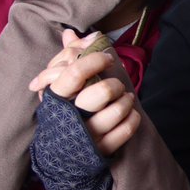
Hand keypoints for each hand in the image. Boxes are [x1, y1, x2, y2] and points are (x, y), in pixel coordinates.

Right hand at [29, 30, 142, 154]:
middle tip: (117, 84)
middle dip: (114, 84)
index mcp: (57, 98)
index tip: (106, 58)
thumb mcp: (60, 88)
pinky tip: (131, 113)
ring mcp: (87, 136)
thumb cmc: (63, 113)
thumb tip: (71, 33)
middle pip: (100, 91)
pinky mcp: (101, 150)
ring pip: (116, 112)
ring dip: (126, 101)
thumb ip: (67, 59)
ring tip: (126, 98)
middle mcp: (71, 117)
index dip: (95, 60)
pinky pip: (124, 131)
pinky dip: (132, 119)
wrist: (60, 156)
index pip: (75, 72)